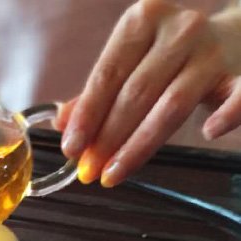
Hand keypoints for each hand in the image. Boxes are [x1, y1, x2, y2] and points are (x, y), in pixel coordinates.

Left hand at [58, 0, 240, 187]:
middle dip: (106, 138)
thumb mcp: (134, 63)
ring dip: (138, 146)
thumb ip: (99, 92)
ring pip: (171, 105)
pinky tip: (206, 133)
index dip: (86, 115)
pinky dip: (226, 115)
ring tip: (114, 173)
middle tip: (89, 171)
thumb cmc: (173, 56)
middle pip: (135, 94)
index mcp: (143, 20)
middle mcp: (179, 30)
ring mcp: (214, 51)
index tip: (70, 148)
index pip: (107, 74)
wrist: (238, 38)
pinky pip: (239, 98)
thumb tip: (62, 123)